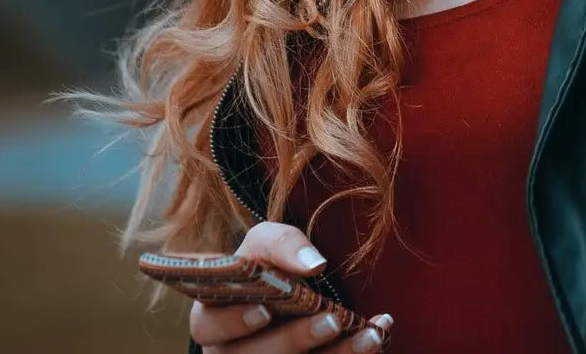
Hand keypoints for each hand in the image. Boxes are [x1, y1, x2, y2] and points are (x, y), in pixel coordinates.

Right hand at [189, 222, 393, 353]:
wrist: (285, 297)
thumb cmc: (264, 269)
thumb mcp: (263, 245)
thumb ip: (281, 244)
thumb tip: (314, 264)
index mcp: (211, 319)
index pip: (209, 326)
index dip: (234, 322)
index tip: (265, 310)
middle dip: (295, 340)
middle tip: (331, 320)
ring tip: (369, 336)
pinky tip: (376, 337)